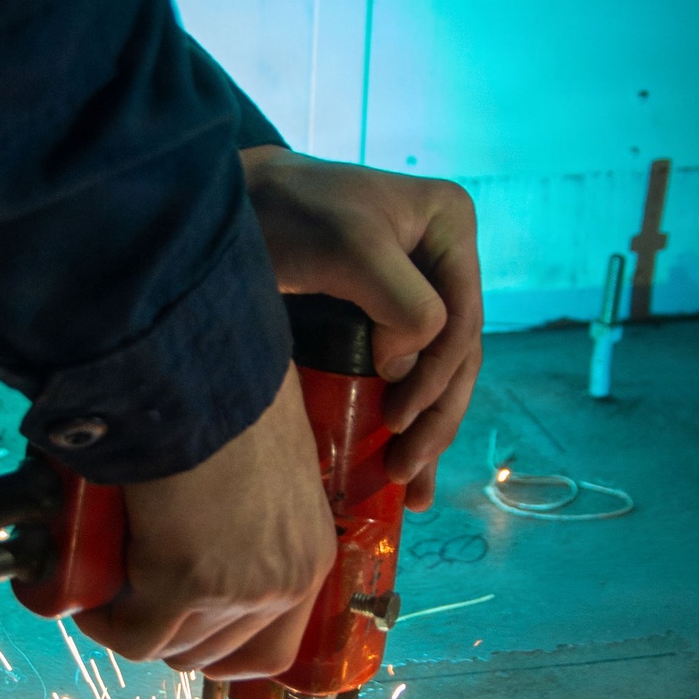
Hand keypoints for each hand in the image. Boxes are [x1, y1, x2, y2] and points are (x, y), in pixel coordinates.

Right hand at [73, 363, 335, 678]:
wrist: (202, 372)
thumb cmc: (234, 395)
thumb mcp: (273, 466)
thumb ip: (259, 509)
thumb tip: (218, 517)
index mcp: (311, 557)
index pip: (272, 648)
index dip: (222, 650)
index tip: (187, 631)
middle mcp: (283, 585)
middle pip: (217, 654)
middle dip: (172, 637)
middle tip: (138, 602)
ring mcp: (236, 590)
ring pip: (174, 647)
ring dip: (136, 628)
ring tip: (109, 594)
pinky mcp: (182, 584)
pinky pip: (136, 635)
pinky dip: (108, 626)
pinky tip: (91, 604)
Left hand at [241, 146, 482, 509]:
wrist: (236, 206)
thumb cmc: (288, 214)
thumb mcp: (350, 245)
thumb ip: (399, 300)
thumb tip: (405, 366)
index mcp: (451, 228)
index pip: (462, 322)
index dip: (435, 379)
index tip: (395, 419)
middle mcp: (442, 261)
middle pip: (456, 357)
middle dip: (434, 421)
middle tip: (403, 472)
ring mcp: (416, 293)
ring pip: (437, 377)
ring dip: (427, 436)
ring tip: (410, 491)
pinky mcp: (384, 322)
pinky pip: (408, 378)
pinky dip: (407, 426)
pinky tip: (402, 473)